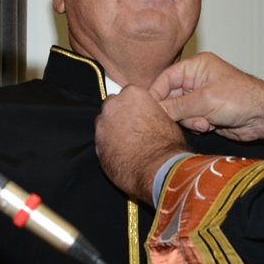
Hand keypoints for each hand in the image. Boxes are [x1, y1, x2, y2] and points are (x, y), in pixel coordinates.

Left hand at [95, 84, 189, 201]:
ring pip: (104, 125)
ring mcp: (102, 125)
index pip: (128, 94)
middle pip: (112, 107)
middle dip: (119, 116)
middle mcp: (113, 105)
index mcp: (132, 94)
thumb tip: (149, 118)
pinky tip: (122, 155)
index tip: (138, 115)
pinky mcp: (96, 145)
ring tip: (127, 145)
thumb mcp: (165, 120)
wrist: (157, 169)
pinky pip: (102, 143)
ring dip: (112, 131)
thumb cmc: (167, 144)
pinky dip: (109, 147)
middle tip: (131, 130)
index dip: (133, 106)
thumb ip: (151, 113)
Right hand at [151, 52, 263, 147]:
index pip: (165, 79)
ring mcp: (200, 98)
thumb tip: (154, 110)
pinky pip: (188, 121)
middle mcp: (196, 80)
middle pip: (169, 97)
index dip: (156, 94)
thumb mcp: (205, 100)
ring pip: (178, 112)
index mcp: (196, 67)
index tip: (150, 109)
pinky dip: (195, 126)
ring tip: (204, 121)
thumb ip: (176, 106)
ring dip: (188, 120)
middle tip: (185, 117)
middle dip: (176, 111)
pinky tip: (209, 125)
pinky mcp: (205, 113)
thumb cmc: (243, 98)